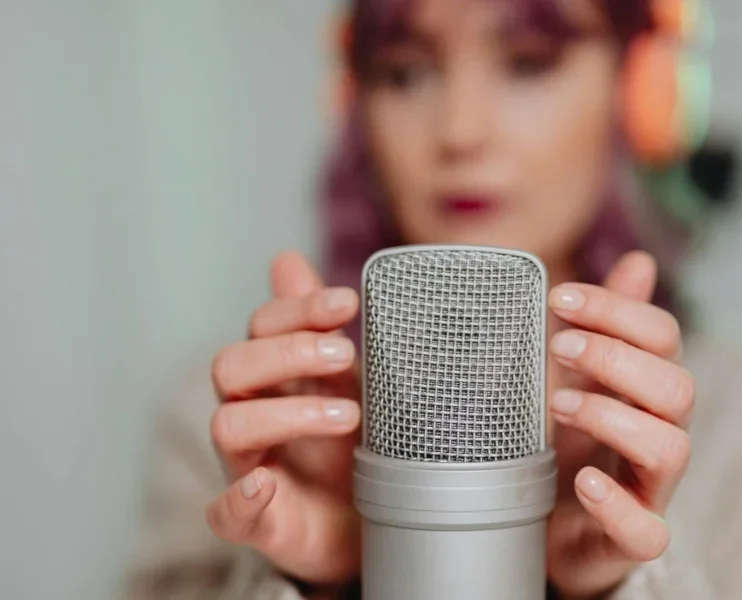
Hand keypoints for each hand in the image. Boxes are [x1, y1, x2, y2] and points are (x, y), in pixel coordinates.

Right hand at [205, 251, 362, 584]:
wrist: (367, 519)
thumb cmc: (349, 443)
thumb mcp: (344, 379)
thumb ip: (316, 326)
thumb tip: (285, 258)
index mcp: (274, 376)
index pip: (263, 326)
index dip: (300, 309)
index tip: (349, 302)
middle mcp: (252, 415)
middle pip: (232, 365)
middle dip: (289, 352)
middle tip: (345, 355)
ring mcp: (248, 467)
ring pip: (228, 425)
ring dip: (288, 413)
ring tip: (350, 416)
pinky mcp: (258, 521)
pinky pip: (225, 514)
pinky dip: (239, 500)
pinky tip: (265, 486)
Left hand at [546, 251, 693, 598]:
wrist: (551, 526)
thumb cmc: (573, 444)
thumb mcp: (583, 377)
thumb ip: (608, 325)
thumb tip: (640, 262)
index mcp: (647, 389)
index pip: (661, 337)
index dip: (617, 311)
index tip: (559, 298)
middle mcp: (659, 432)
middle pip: (676, 386)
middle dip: (615, 358)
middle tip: (558, 346)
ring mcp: (649, 488)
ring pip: (670, 448)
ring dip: (611, 418)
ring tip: (558, 406)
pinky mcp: (631, 537)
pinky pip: (647, 530)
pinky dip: (616, 503)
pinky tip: (582, 481)